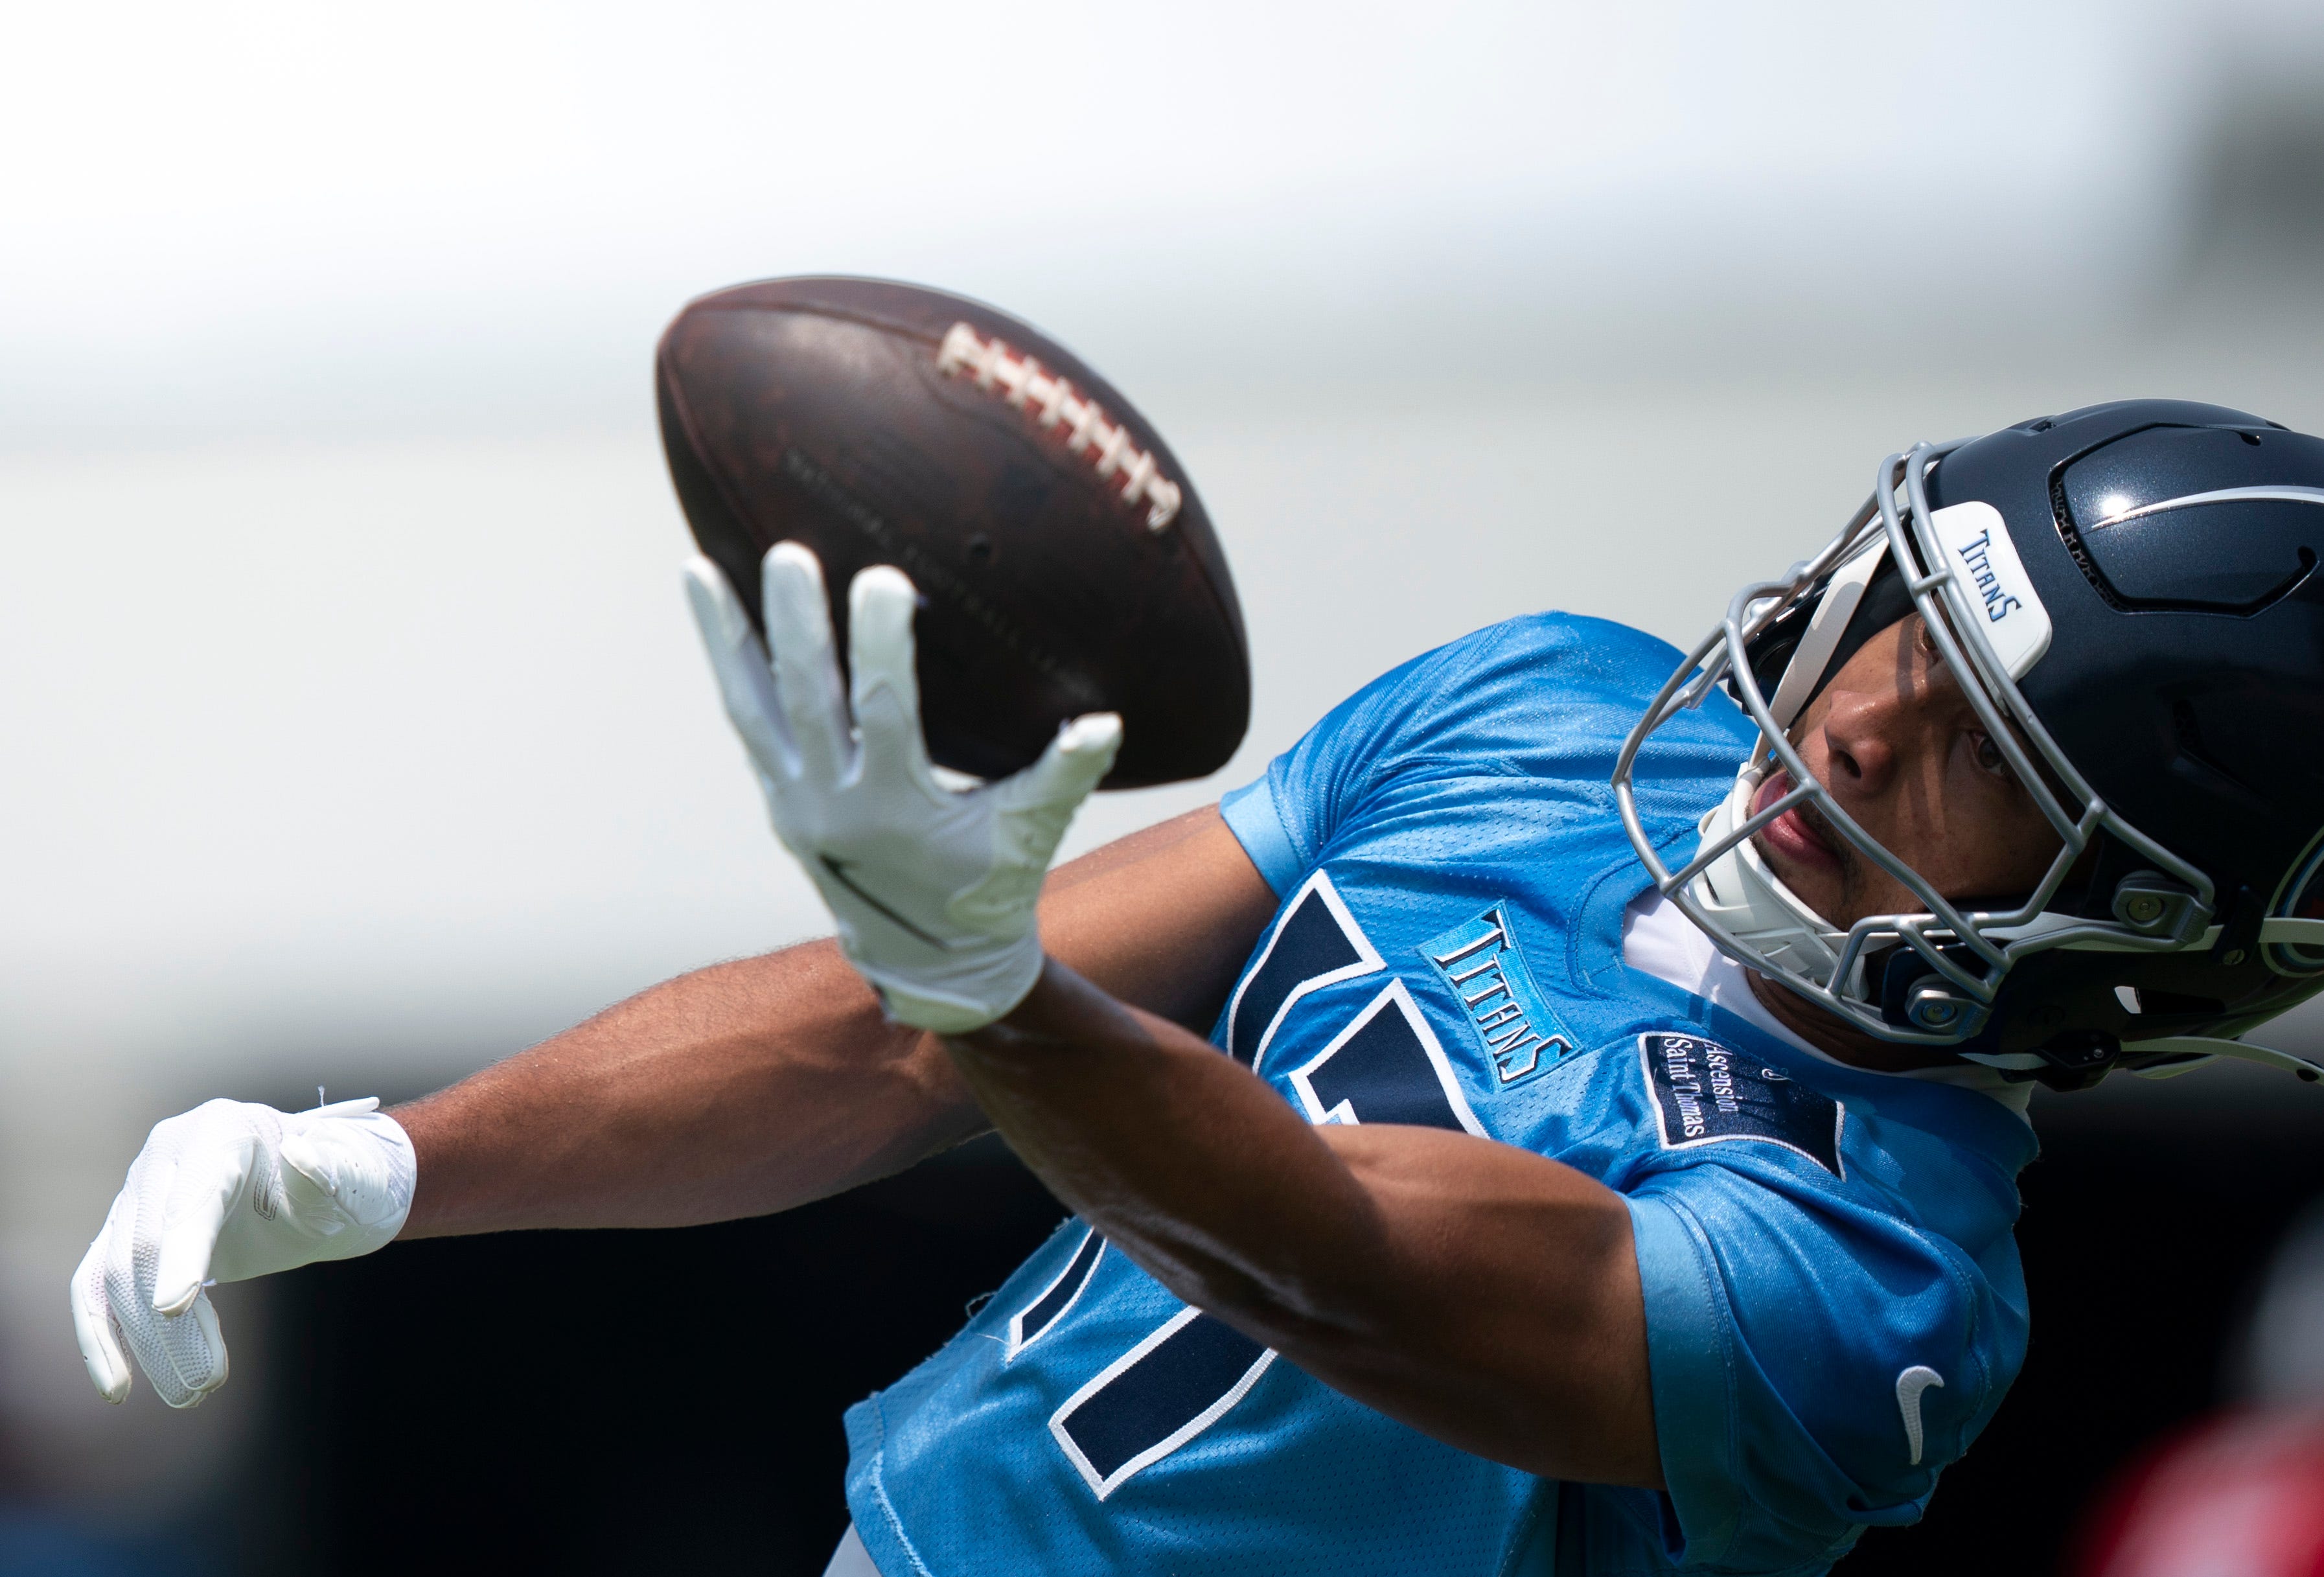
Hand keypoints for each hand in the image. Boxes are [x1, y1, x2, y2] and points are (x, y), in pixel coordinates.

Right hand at [71, 1097, 415, 1406]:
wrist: (316, 1184)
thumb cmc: (333, 1182)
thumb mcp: (347, 1178)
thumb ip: (328, 1173)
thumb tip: (304, 1157)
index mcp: (220, 1131)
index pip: (194, 1198)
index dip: (183, 1253)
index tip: (175, 1308)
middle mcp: (166, 1155)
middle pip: (147, 1245)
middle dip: (171, 1324)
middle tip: (207, 1384)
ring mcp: (138, 1192)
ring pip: (116, 1276)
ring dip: (148, 1343)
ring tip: (190, 1394)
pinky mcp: (125, 1232)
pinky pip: (95, 1286)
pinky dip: (101, 1336)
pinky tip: (117, 1387)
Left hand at [685, 544, 1120, 1033]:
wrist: (930, 964)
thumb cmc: (991, 888)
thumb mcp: (1031, 836)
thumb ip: (1065, 776)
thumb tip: (1104, 722)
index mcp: (895, 809)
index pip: (884, 713)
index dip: (881, 647)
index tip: (883, 580)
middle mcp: (831, 807)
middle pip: (804, 703)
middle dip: (795, 627)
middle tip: (788, 553)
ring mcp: (794, 804)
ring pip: (752, 710)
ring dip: (726, 639)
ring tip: (699, 568)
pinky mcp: (779, 799)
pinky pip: (746, 723)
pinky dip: (728, 666)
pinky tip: (711, 608)